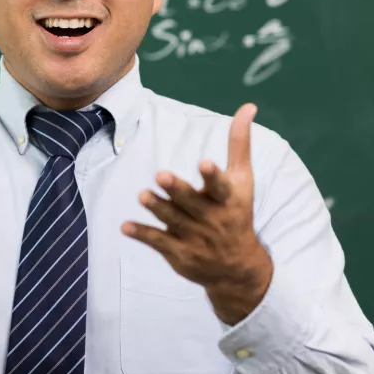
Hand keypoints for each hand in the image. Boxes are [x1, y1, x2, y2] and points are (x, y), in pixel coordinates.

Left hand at [120, 103, 272, 323]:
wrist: (236, 267)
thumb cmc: (238, 212)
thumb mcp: (243, 180)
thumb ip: (240, 143)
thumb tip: (248, 106)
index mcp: (228, 199)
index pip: (221, 186)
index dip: (212, 176)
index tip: (205, 163)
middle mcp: (212, 219)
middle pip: (192, 203)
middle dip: (177, 190)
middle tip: (160, 175)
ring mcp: (195, 238)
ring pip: (173, 221)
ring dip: (157, 208)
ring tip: (142, 195)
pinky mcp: (179, 253)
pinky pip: (158, 242)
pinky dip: (142, 235)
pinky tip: (125, 227)